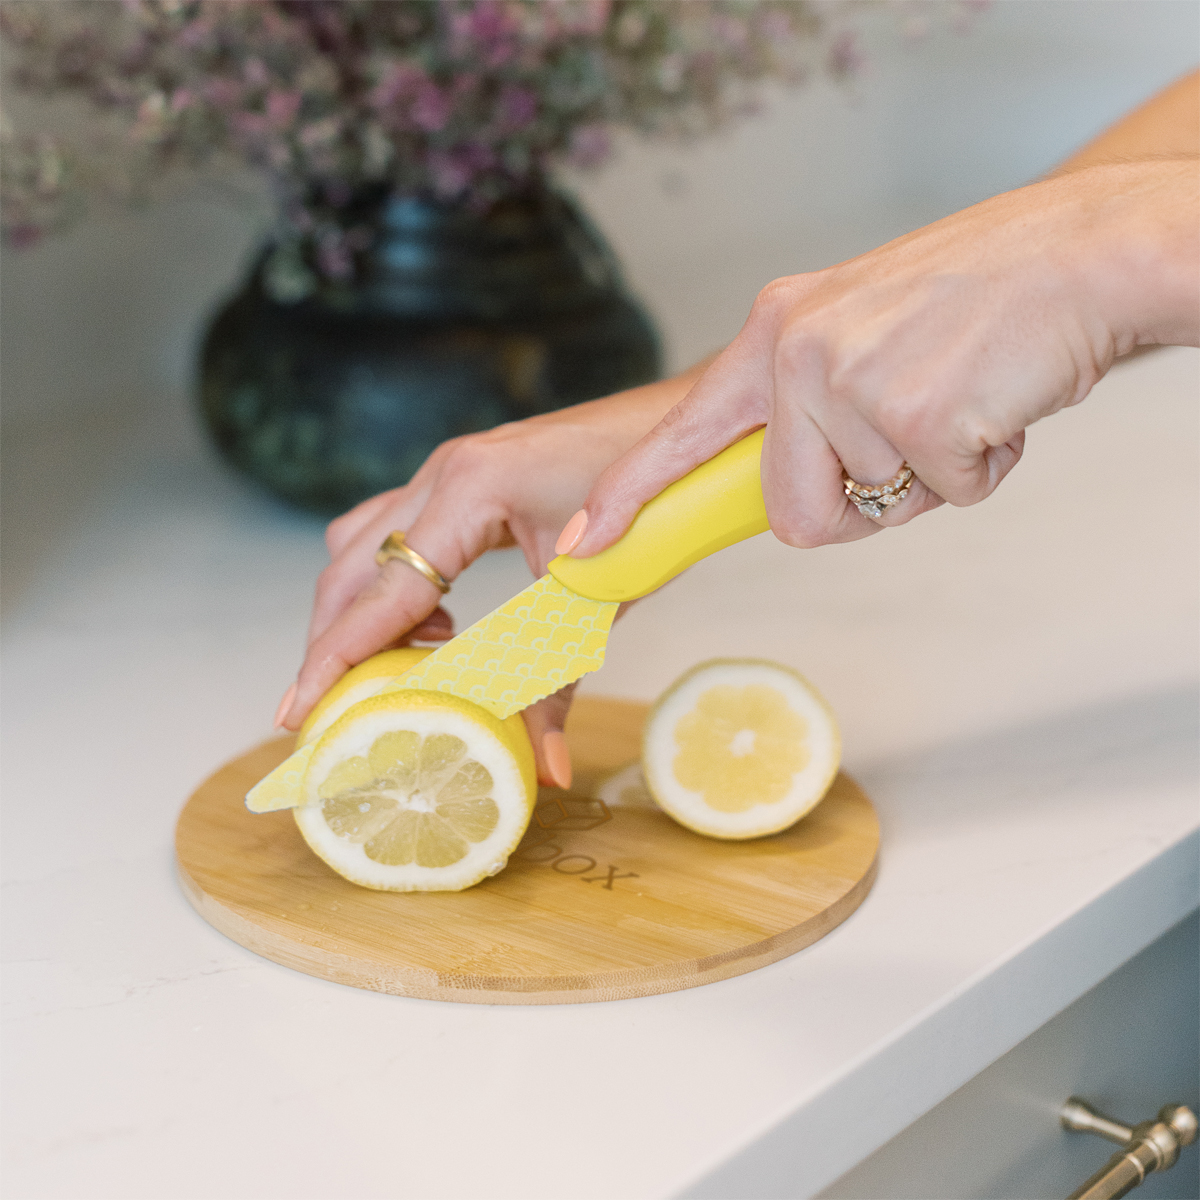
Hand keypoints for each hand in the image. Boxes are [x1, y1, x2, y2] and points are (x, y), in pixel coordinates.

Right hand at [276, 372, 699, 784]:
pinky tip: (438, 625)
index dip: (335, 656)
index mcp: (471, 491)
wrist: (678, 429)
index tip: (296, 712)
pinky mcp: (462, 478)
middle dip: (330, 639)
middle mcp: (445, 472)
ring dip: (360, 609)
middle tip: (327, 708)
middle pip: (347, 564)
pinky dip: (393, 586)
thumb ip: (561, 683)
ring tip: (395, 668)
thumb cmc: (650, 498)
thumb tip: (546, 771)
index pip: (382, 590)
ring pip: (362, 544)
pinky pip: (395, 532)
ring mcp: (449, 469)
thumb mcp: (599, 596)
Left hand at [567, 160, 1198, 558]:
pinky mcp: (917, 415)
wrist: (1076, 251)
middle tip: (911, 451)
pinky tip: (996, 404)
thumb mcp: (854, 329)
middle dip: (854, 508)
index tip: (584, 545)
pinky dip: (983, 470)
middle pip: (793, 515)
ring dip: (931, 477)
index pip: (681, 431)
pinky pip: (947, 495)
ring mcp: (851, 382)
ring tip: (963, 400)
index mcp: (773, 332)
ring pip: (876, 508)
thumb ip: (804, 402)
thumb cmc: (973, 299)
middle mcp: (796, 353)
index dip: (628, 496)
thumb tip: (789, 492)